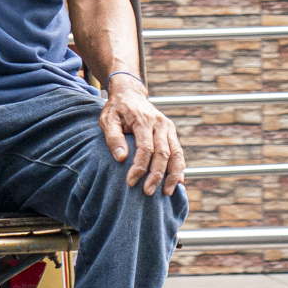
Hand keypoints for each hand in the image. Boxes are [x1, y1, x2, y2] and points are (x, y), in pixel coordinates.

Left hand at [99, 73, 185, 194]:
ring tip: (167, 192)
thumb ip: (113, 138)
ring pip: (176, 154)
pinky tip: (178, 182)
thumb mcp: (107, 119)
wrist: (130, 94)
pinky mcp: (171, 132)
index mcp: (144, 121)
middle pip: (163, 153)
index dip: (140, 167)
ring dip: (173, 174)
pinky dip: (180, 167)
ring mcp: (168, 128)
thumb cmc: (116, 109)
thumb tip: (121, 158)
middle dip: (157, 175)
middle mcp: (160, 124)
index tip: (131, 182)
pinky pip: (179, 152)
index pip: (145, 148)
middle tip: (148, 192)